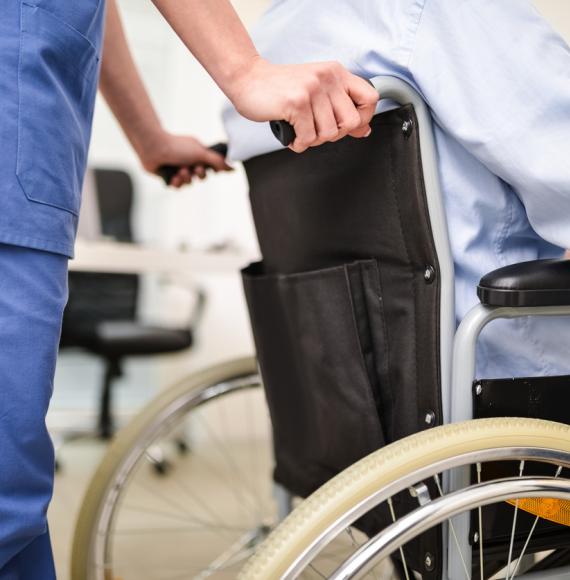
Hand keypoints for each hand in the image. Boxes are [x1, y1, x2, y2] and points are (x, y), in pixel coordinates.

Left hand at [139, 132, 231, 187]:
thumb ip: (217, 161)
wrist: (153, 149)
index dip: (211, 169)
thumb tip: (233, 168)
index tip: (212, 170)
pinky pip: (178, 186)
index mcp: (196, 153)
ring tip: (179, 171)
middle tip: (194, 169)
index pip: (210, 165)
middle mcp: (188, 160)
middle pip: (201, 176)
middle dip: (198, 174)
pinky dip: (176, 182)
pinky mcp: (169, 176)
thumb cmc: (177, 147)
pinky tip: (172, 176)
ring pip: (189, 183)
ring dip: (186, 178)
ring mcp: (178, 168)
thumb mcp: (201, 153)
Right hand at [228, 57, 378, 152]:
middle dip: (334, 134)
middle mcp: (327, 78)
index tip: (347, 126)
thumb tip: (364, 130)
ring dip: (313, 140)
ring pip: (328, 133)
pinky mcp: (297, 103)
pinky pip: (308, 138)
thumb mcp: (316, 90)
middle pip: (351, 122)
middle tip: (317, 130)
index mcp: (336, 72)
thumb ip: (340, 106)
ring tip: (301, 130)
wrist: (248, 78)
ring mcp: (312, 90)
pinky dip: (299, 143)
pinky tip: (292, 135)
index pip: (370, 98)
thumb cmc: (281, 88)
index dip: (363, 118)